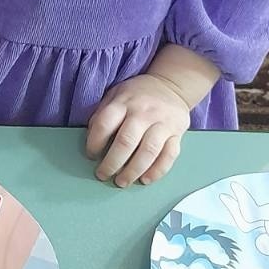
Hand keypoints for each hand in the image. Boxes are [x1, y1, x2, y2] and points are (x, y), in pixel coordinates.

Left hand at [86, 73, 191, 187]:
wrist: (171, 86)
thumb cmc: (138, 95)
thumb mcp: (116, 95)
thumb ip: (103, 114)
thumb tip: (92, 139)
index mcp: (124, 102)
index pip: (105, 124)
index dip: (94, 143)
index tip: (91, 155)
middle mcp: (144, 112)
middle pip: (126, 142)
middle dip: (112, 163)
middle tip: (103, 175)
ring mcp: (162, 123)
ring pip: (148, 152)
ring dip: (133, 171)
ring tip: (122, 182)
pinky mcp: (177, 133)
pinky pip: (169, 156)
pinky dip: (157, 171)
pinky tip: (145, 179)